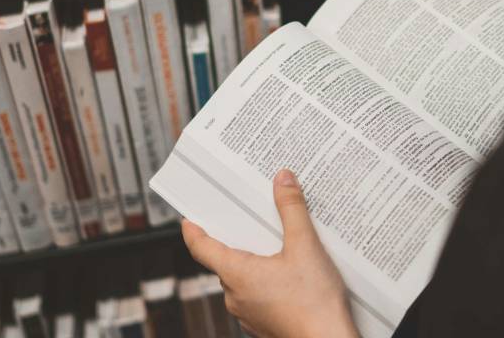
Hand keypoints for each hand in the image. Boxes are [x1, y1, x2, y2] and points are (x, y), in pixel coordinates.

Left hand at [182, 169, 357, 337]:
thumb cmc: (315, 302)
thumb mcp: (305, 246)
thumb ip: (292, 210)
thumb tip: (282, 180)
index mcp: (237, 274)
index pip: (202, 248)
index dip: (193, 231)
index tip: (188, 220)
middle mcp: (236, 295)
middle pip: (227, 260)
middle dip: (238, 240)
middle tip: (250, 220)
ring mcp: (248, 313)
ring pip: (244, 279)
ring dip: (256, 262)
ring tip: (280, 246)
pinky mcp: (264, 322)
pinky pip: (258, 294)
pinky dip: (268, 281)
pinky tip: (291, 274)